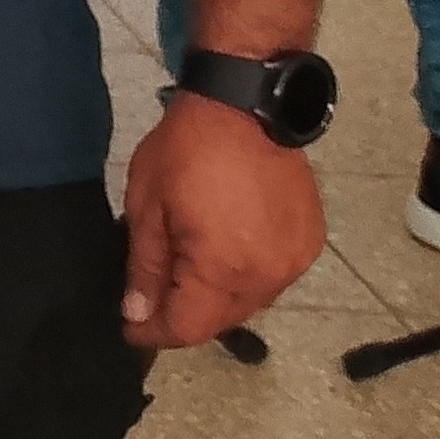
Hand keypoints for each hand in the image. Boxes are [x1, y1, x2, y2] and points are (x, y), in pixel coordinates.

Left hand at [120, 93, 326, 349]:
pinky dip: (245, 277)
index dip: (155, 333)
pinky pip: (273, 278)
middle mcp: (268, 276)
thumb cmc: (185, 150)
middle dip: (185, 317)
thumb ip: (146, 268)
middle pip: (222, 320)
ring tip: (185, 277)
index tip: (130, 328)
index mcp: (223, 269)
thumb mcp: (147, 207)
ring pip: (250, 303)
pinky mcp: (309, 243)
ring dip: (216, 299)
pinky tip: (223, 256)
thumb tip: (138, 313)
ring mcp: (294, 261)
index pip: (188, 327)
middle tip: (151, 302)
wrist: (245, 106)